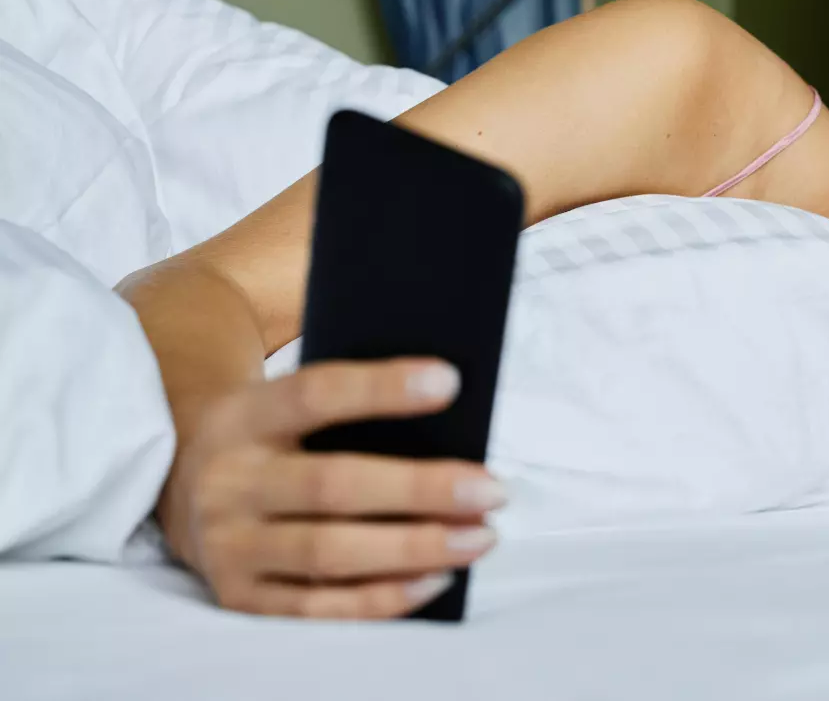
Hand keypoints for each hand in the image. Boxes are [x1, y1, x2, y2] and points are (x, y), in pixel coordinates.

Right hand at [157, 357, 505, 618]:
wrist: (176, 485)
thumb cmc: (270, 436)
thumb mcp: (284, 403)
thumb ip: (347, 407)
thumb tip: (449, 412)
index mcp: (245, 417)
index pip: (316, 393)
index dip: (382, 388)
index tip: (450, 381)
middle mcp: (229, 481)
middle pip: (333, 484)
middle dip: (422, 488)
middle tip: (492, 489)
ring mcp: (229, 545)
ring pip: (330, 553)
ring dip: (415, 548)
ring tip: (480, 537)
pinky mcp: (239, 596)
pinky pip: (319, 608)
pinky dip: (384, 597)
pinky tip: (437, 578)